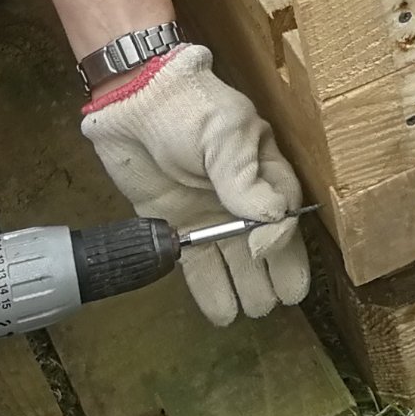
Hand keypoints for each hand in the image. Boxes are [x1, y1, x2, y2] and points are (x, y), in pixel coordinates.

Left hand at [80, 44, 311, 325]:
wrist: (130, 103)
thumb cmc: (187, 108)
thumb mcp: (223, 134)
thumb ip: (244, 177)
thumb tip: (271, 221)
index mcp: (263, 168)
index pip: (283, 209)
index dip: (280, 235)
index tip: (264, 252)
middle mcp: (241, 196)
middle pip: (266, 241)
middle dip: (276, 271)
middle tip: (280, 301)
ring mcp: (209, 214)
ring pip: (234, 259)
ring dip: (248, 286)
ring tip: (256, 311)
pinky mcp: (177, 226)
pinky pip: (197, 264)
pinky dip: (210, 288)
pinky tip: (222, 312)